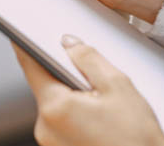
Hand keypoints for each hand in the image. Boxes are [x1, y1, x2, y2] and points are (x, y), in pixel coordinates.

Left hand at [13, 37, 163, 145]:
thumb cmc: (136, 139)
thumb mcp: (118, 86)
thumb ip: (89, 58)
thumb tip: (70, 43)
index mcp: (55, 108)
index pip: (31, 65)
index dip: (30, 43)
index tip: (27, 30)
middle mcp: (45, 128)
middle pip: (47, 85)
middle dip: (67, 75)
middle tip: (94, 77)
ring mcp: (50, 143)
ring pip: (56, 104)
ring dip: (74, 97)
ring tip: (104, 105)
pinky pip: (62, 122)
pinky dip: (76, 114)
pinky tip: (100, 119)